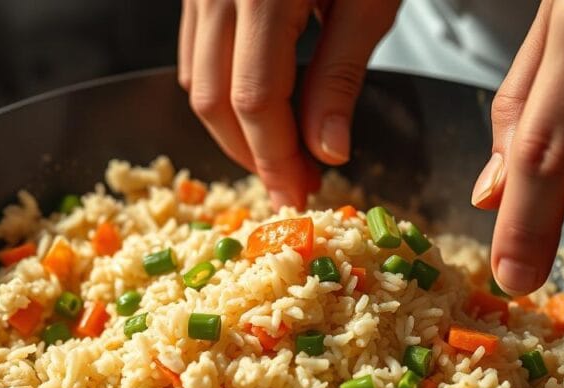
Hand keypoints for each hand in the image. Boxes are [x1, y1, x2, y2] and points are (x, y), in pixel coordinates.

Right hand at [178, 0, 399, 208]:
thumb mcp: (369, 4)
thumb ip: (341, 75)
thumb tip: (328, 152)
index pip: (256, 99)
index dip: (276, 157)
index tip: (299, 192)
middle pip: (215, 99)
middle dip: (253, 154)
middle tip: (294, 183)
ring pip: (197, 82)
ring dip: (234, 130)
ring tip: (282, 152)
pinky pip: (194, 55)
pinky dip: (222, 93)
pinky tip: (262, 109)